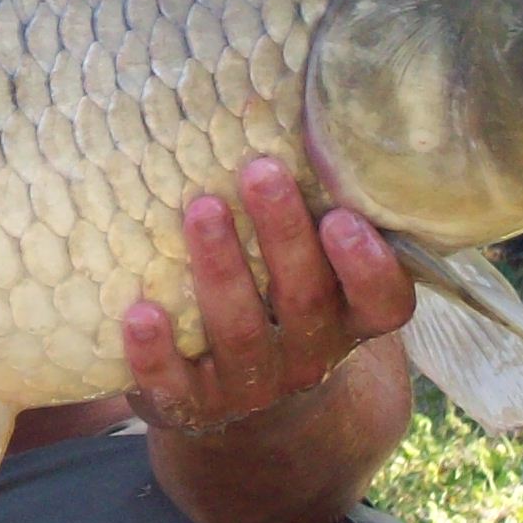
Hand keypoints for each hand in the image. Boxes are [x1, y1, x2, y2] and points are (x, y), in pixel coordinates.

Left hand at [122, 157, 414, 435]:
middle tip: (259, 171)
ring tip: (201, 211)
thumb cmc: (279, 304)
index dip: (368, 266)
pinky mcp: (195, 406)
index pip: (383, 303)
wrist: (247, 416)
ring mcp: (254, 387)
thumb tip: (283, 106)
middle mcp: (311, 356)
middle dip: (283, 235)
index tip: (342, 217)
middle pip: (306, 301)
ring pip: (243, 335)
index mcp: (349, 320)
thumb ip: (313, 214)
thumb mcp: (311, 270)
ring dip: (222, 271)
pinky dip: (156, 353)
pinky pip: (177, 385)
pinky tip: (139, 312)